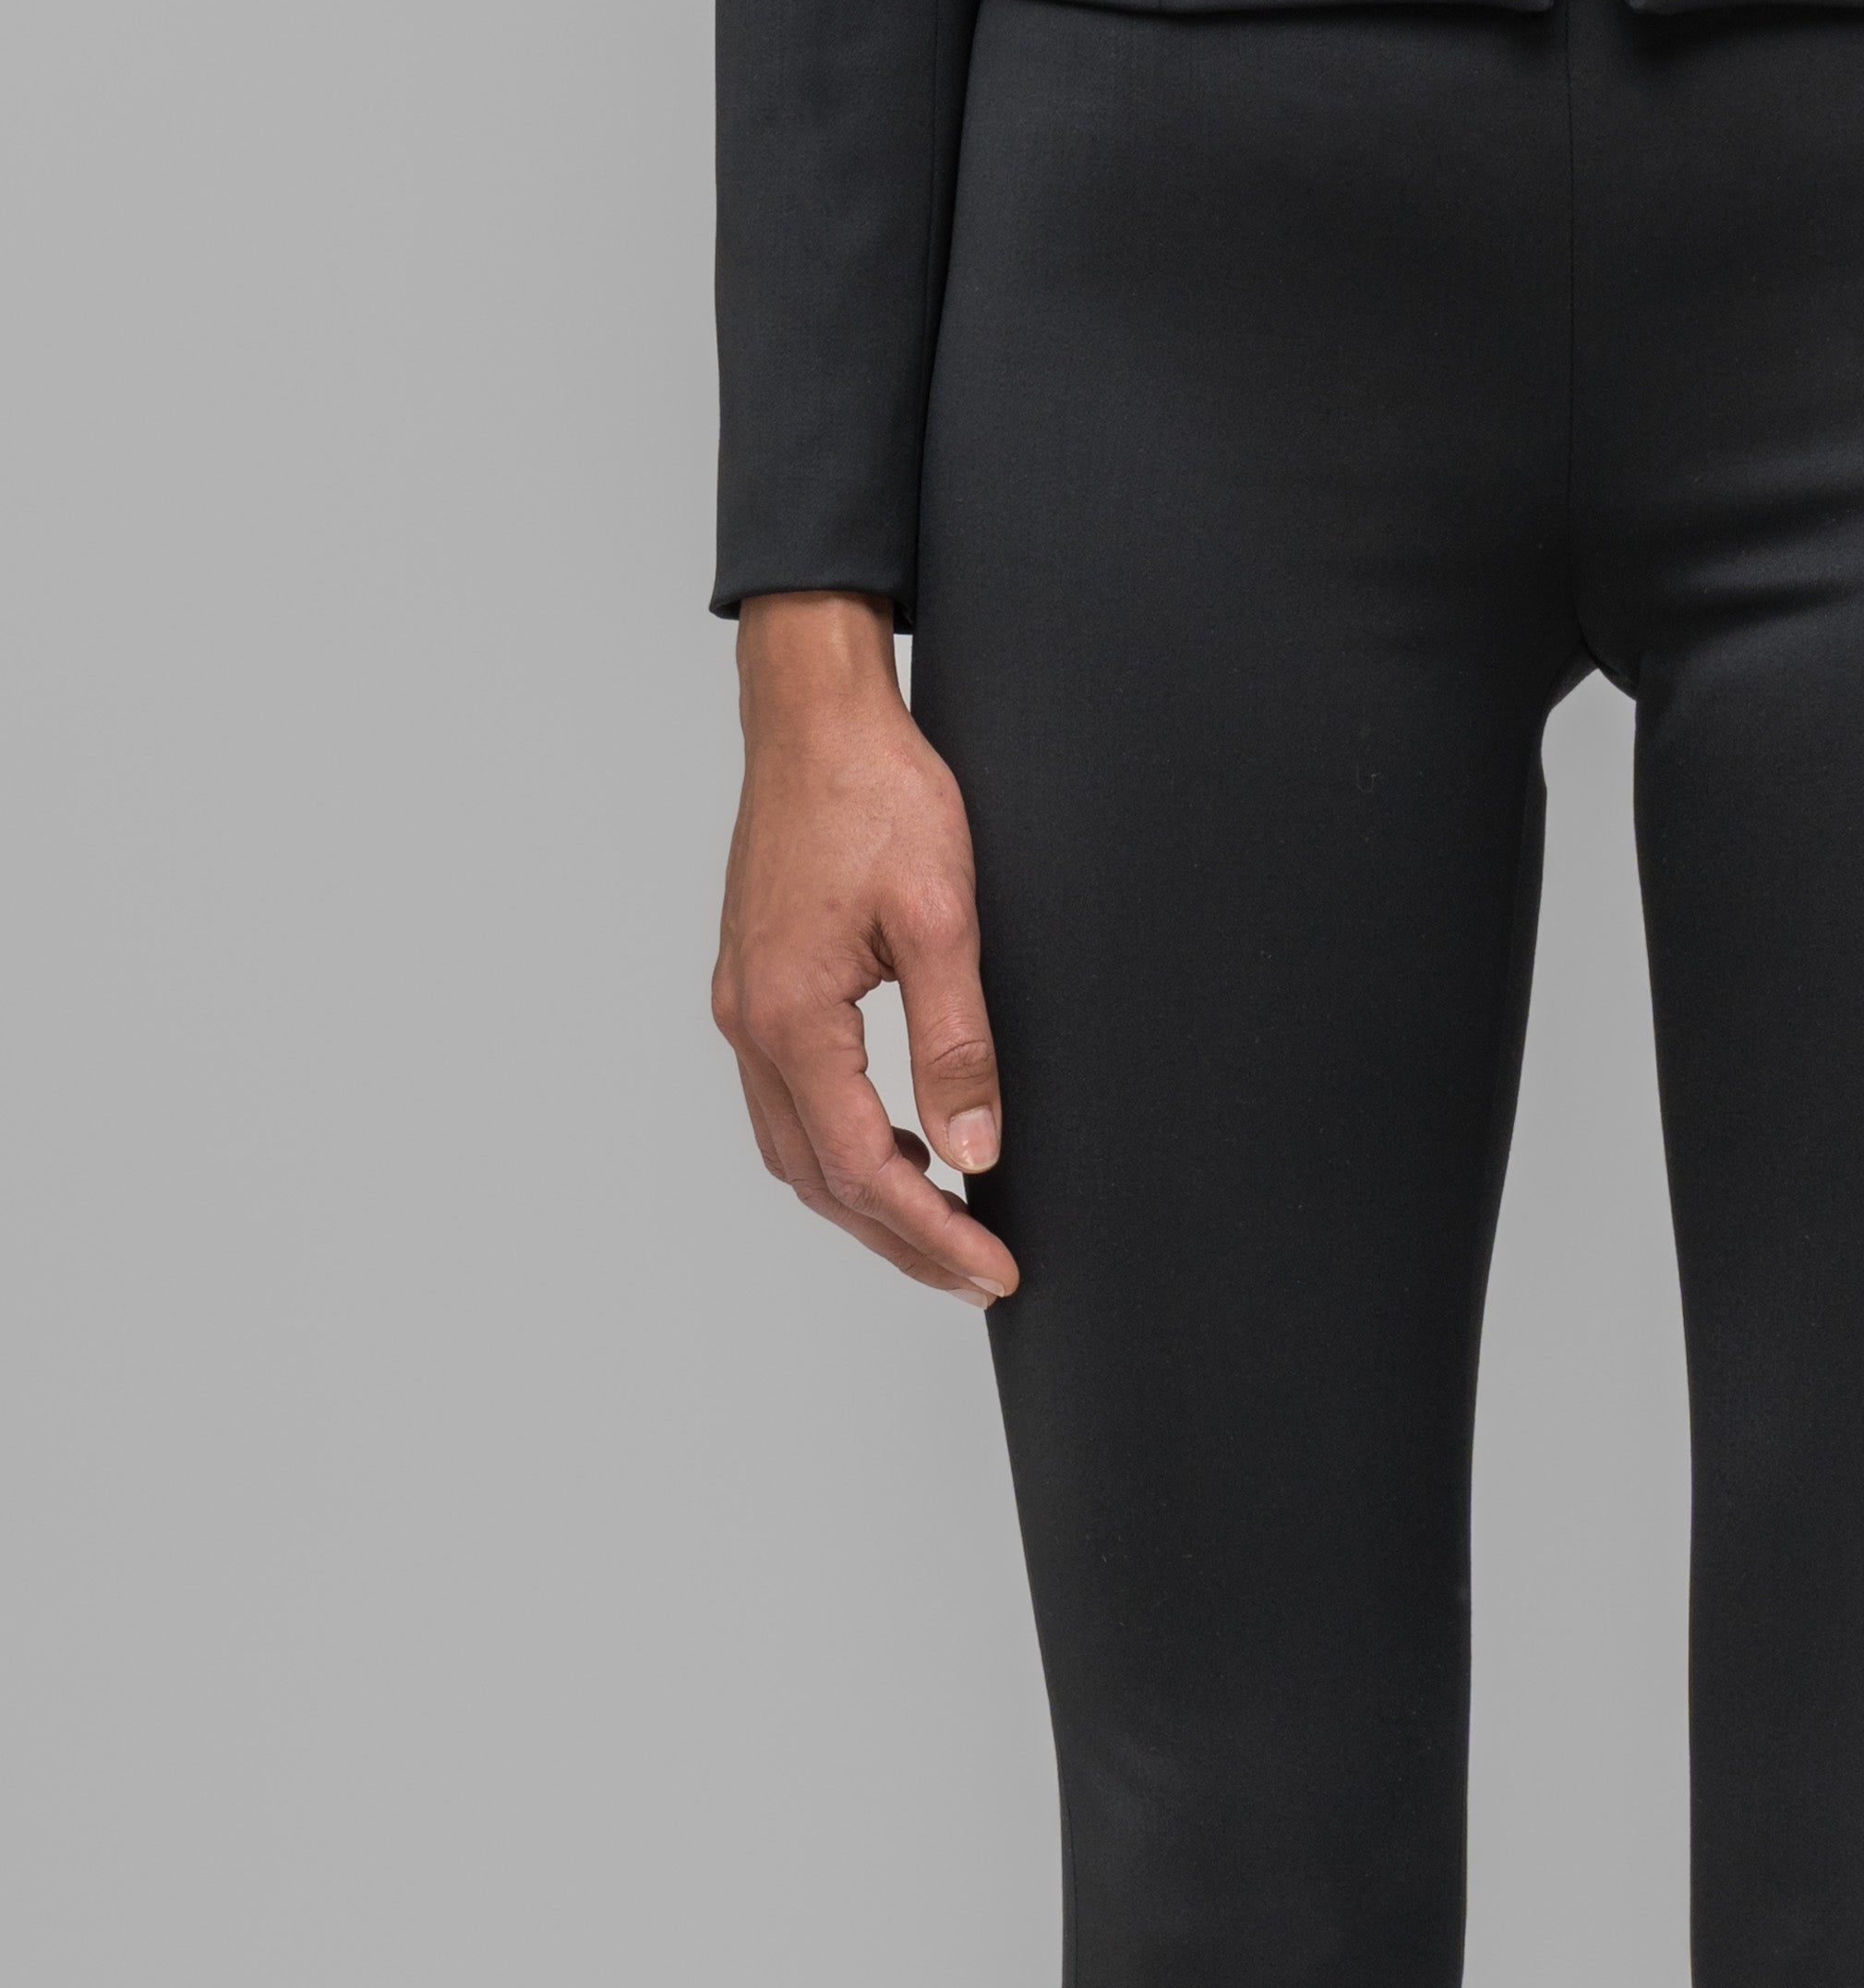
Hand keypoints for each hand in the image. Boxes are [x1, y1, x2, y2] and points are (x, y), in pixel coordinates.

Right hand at [712, 592, 1015, 1301]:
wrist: (814, 713)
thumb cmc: (876, 792)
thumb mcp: (942, 917)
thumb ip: (956, 1043)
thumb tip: (974, 1151)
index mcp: (791, 1015)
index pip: (865, 1168)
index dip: (934, 1232)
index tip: (995, 1268)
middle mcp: (750, 1022)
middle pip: (821, 1179)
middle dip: (902, 1239)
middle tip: (979, 1274)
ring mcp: (744, 1006)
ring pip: (797, 1150)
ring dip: (869, 1200)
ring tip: (946, 1227)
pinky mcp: (755, 987)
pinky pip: (790, 1102)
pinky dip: (845, 1146)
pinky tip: (903, 1143)